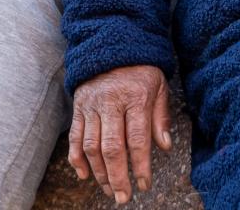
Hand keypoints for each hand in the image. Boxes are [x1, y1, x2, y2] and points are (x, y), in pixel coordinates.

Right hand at [69, 65, 173, 204]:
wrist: (111, 44)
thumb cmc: (140, 69)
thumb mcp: (159, 86)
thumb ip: (161, 117)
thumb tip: (165, 146)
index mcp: (135, 98)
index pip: (137, 139)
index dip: (140, 165)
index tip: (144, 185)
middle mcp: (111, 103)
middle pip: (111, 147)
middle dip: (117, 177)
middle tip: (123, 197)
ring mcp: (91, 105)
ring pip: (91, 146)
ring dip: (99, 172)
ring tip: (109, 189)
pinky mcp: (78, 107)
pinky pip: (74, 137)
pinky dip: (77, 159)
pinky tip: (85, 175)